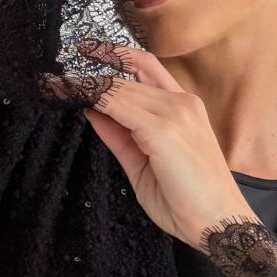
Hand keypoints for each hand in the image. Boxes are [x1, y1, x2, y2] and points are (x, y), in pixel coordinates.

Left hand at [75, 40, 257, 250]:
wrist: (218, 223)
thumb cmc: (187, 198)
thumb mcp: (143, 161)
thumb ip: (119, 133)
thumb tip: (91, 110)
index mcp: (183, 106)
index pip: (143, 67)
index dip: (113, 56)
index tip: (85, 53)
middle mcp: (181, 103)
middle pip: (130, 73)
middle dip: (93, 70)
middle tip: (58, 73)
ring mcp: (174, 113)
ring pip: (121, 87)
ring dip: (88, 85)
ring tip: (58, 86)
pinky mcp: (163, 130)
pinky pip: (120, 106)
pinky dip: (94, 99)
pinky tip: (74, 97)